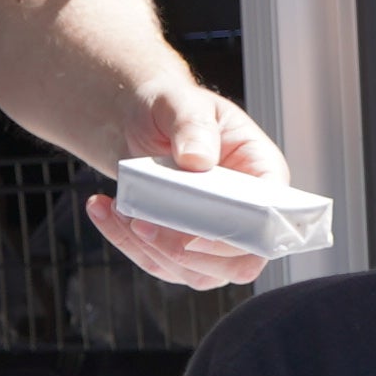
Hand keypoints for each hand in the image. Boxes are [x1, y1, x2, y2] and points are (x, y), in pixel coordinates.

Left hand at [76, 82, 287, 289]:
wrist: (144, 124)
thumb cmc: (173, 109)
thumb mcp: (181, 103)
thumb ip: (192, 126)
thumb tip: (198, 160)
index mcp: (263, 176)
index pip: (271, 220)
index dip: (242, 235)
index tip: (195, 234)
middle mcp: (248, 216)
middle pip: (236, 263)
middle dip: (184, 251)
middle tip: (141, 223)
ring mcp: (218, 242)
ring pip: (195, 272)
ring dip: (150, 249)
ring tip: (117, 208)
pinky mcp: (185, 254)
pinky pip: (160, 264)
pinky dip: (127, 244)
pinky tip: (104, 210)